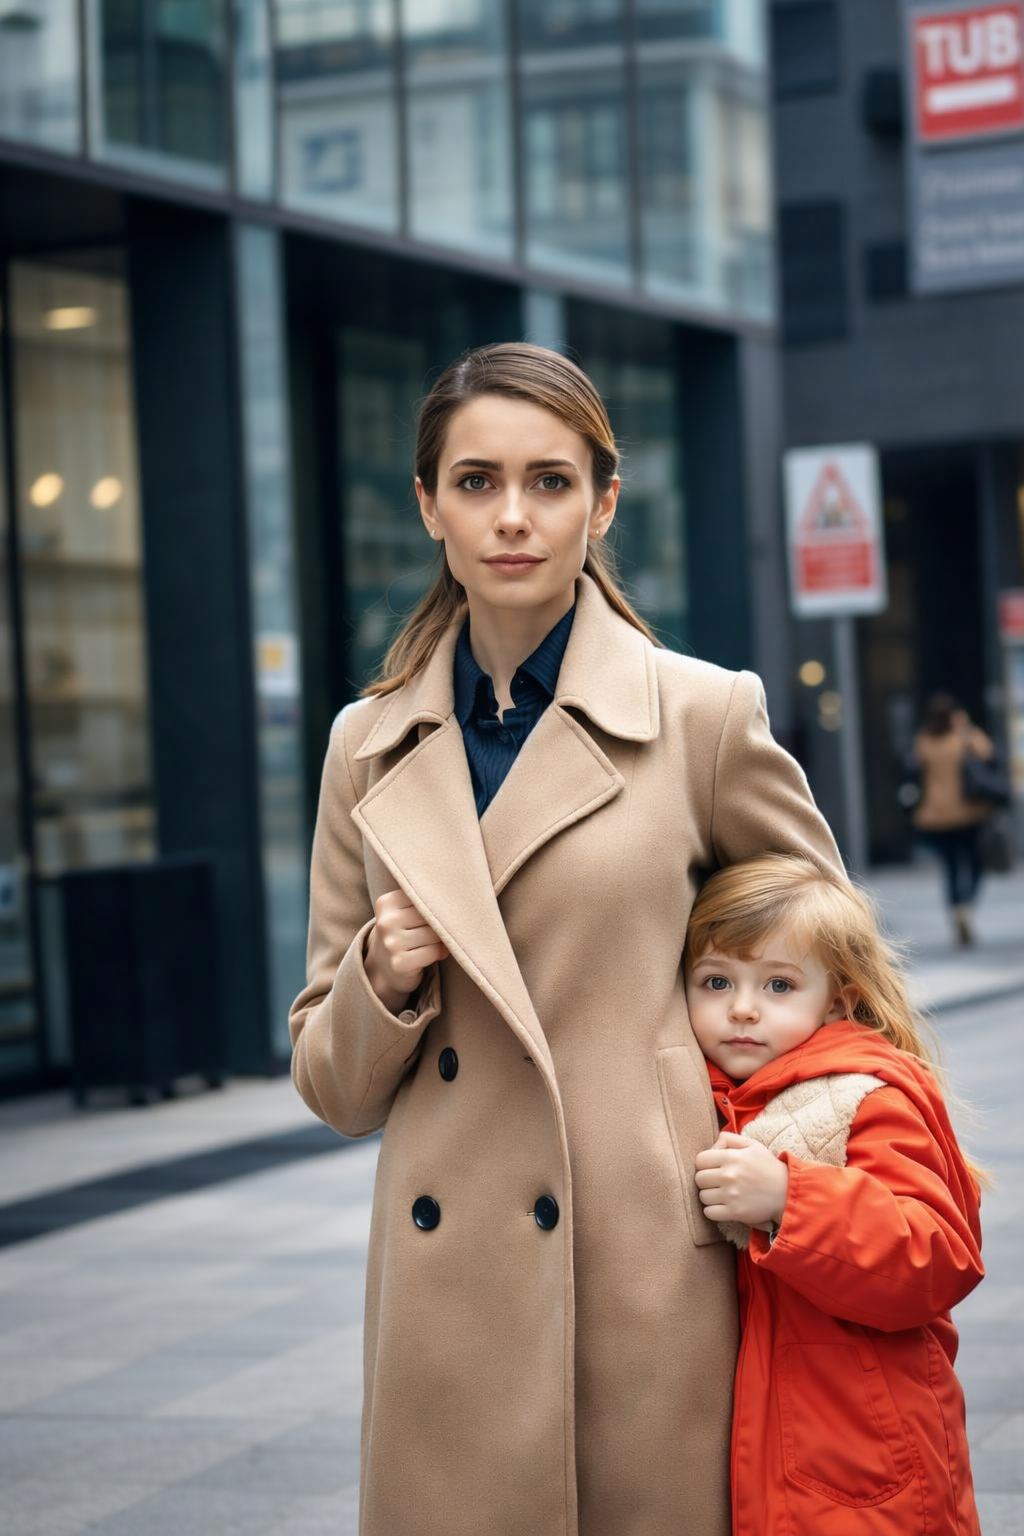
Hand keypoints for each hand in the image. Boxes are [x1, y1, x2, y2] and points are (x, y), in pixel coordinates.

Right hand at [365, 889, 448, 1013]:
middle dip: (439, 923)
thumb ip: (424, 902)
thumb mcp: (404, 911)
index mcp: (386, 903)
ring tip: (431, 943)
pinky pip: (434, 951)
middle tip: (434, 931)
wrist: (383, 968)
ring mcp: (391, 944)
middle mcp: (386, 922)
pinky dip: (439, 953)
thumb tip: (457, 906)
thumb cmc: (404, 933)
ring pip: (434, 934)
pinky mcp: (400, 963)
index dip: (436, 905)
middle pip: (431, 914)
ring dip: (440, 940)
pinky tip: (431, 955)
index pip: (425, 895)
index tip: (433, 912)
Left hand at [694, 1132, 788, 1232]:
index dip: (704, 1164)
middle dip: (706, 1180)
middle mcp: (729, 1175)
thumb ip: (729, 1138)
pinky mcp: (735, 1212)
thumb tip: (711, 1145)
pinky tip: (722, 1206)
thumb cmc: (768, 1167)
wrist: (787, 1192)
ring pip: (702, 1196)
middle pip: (699, 1179)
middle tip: (717, 1182)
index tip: (713, 1168)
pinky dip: (713, 1211)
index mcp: (732, 1157)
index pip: (699, 1160)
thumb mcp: (752, 1145)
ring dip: (710, 1196)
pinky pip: (709, 1212)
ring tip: (722, 1194)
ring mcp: (731, 1195)